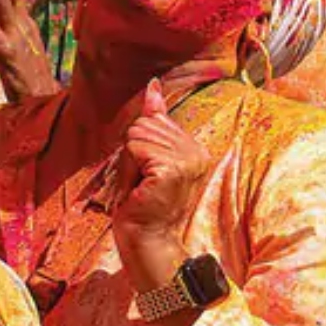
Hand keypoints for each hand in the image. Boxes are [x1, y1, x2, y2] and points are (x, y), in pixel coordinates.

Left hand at [112, 79, 211, 293]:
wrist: (146, 239)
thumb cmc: (143, 202)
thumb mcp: (148, 156)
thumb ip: (154, 120)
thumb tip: (153, 85)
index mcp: (195, 147)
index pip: (153, 120)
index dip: (139, 147)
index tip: (149, 175)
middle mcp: (197, 151)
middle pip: (143, 124)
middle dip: (132, 153)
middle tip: (142, 183)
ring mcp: (188, 160)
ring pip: (137, 135)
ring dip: (129, 162)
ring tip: (141, 186)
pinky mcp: (172, 169)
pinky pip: (135, 148)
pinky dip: (129, 169)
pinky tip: (140, 189)